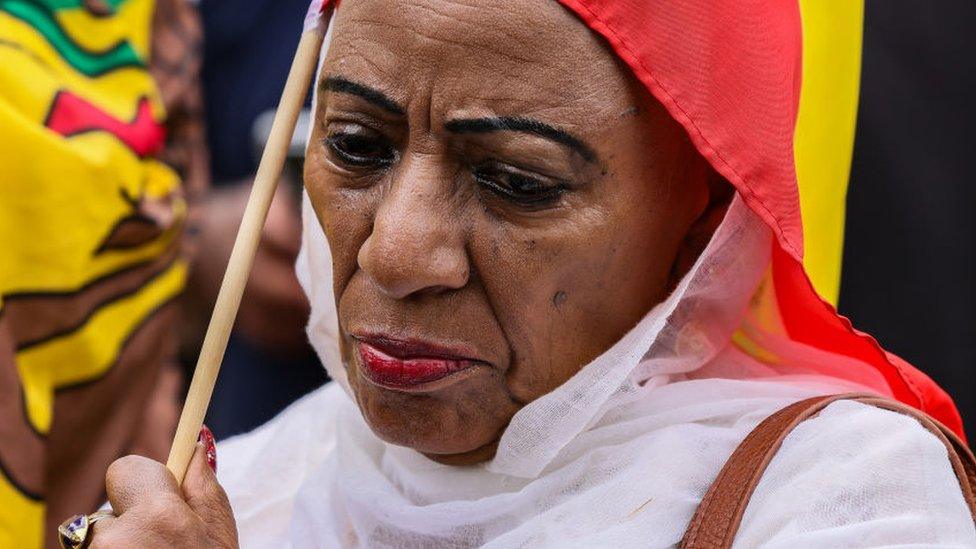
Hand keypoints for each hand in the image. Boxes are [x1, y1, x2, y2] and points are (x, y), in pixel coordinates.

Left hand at [89, 442, 237, 547]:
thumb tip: (195, 446)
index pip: (124, 469)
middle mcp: (114, 538)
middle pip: (113, 506)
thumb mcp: (219, 531)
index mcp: (156, 515)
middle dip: (132, 519)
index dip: (143, 483)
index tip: (158, 500)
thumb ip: (202, 485)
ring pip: (99, 536)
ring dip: (121, 543)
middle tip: (162, 542)